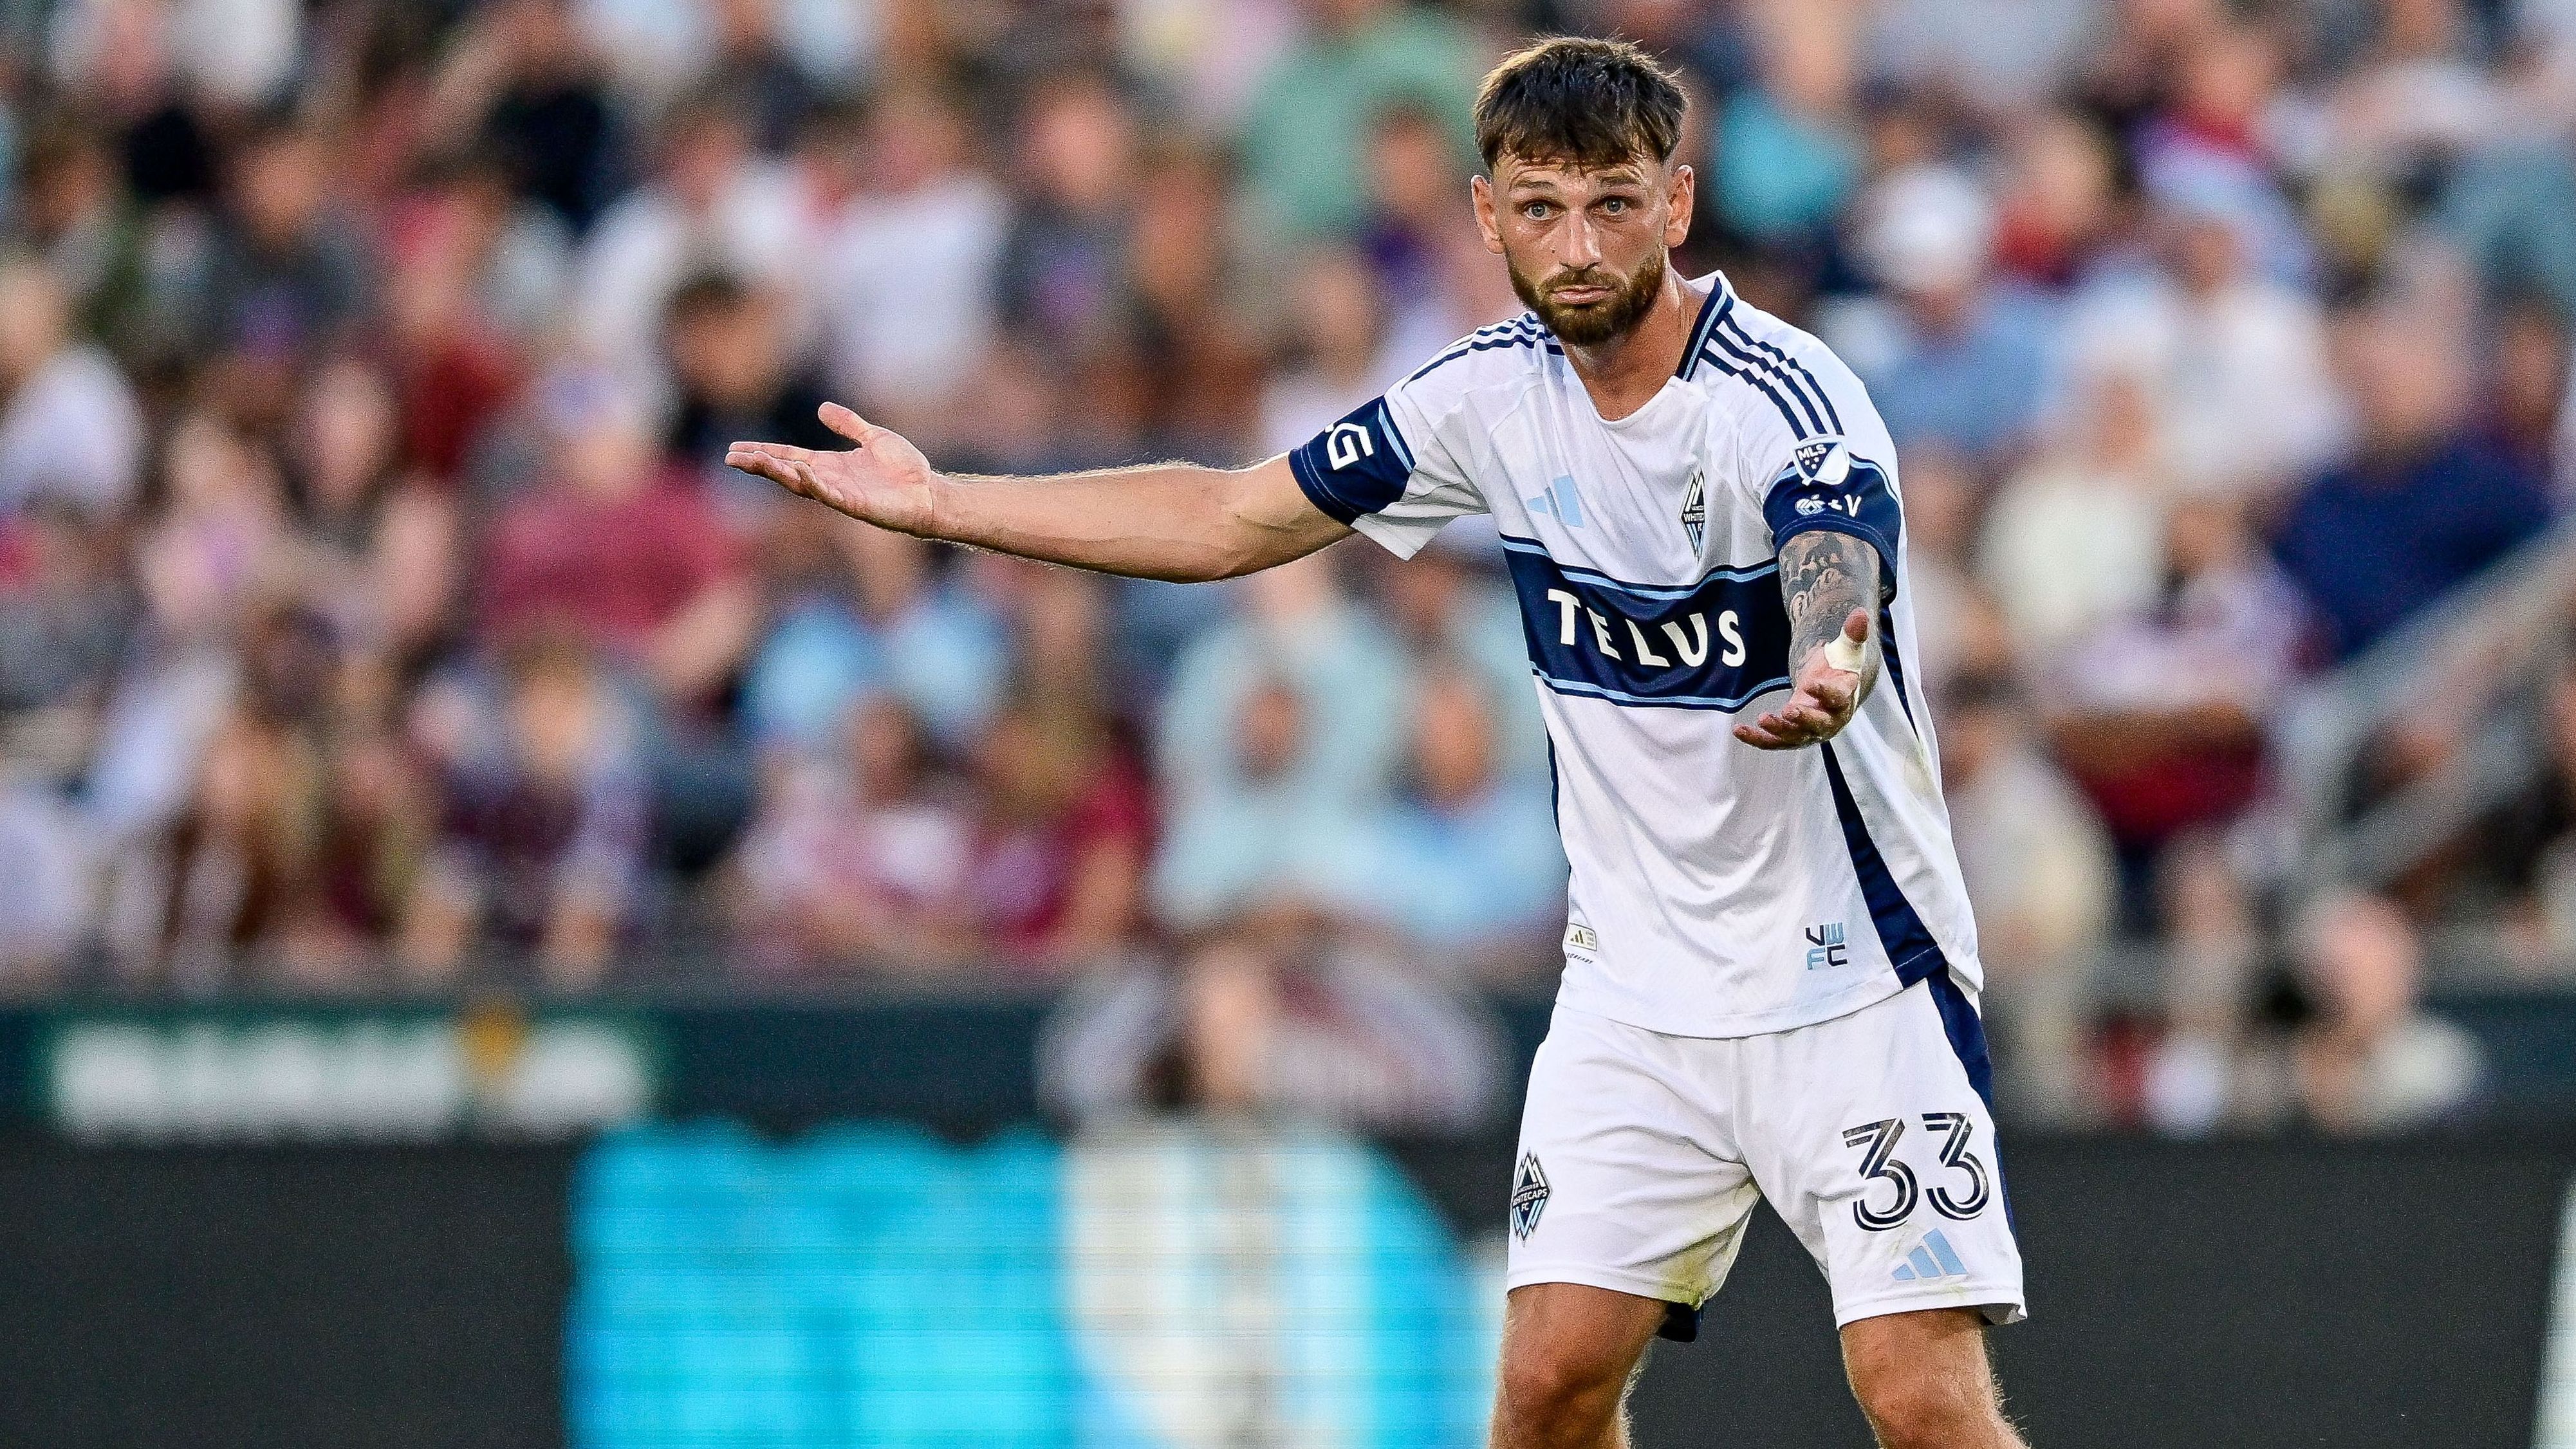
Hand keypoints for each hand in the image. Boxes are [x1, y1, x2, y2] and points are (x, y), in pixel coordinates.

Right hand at [727, 403, 937, 532]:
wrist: (930, 494)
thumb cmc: (905, 470)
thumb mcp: (874, 437)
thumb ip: (848, 424)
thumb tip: (821, 408)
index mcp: (830, 465)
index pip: (788, 457)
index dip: (763, 453)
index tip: (736, 449)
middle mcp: (830, 480)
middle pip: (786, 473)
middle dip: (760, 465)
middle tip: (731, 458)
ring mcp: (841, 495)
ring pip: (802, 485)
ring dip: (780, 474)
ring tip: (757, 462)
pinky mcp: (857, 506)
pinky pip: (831, 496)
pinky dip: (816, 485)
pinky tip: (802, 473)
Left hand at [1734, 608, 1870, 749]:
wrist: (1831, 690)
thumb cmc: (1839, 669)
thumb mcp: (1846, 650)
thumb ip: (1852, 634)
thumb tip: (1860, 612)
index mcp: (1844, 699)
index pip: (1838, 698)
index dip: (1826, 691)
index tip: (1811, 683)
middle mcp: (1830, 721)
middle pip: (1818, 724)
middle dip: (1804, 719)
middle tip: (1789, 710)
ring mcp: (1810, 732)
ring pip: (1794, 737)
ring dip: (1778, 731)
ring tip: (1762, 719)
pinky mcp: (1791, 736)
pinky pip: (1774, 742)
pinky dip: (1757, 739)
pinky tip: (1738, 730)